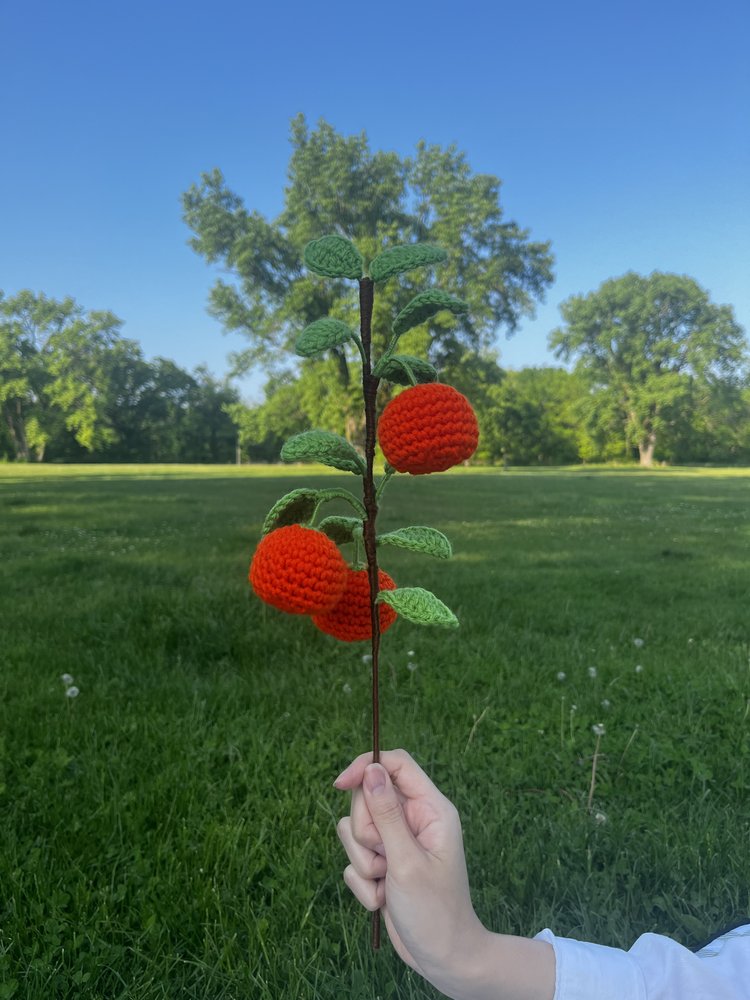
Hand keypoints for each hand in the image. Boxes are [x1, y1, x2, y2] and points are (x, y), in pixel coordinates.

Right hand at [334, 749, 486, 994]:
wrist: (441, 958)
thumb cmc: (434, 911)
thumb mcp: (407, 861)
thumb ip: (387, 814)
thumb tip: (371, 769)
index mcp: (431, 809)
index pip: (395, 764)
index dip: (366, 765)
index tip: (340, 783)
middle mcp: (413, 820)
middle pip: (367, 797)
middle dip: (365, 832)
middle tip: (384, 859)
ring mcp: (396, 843)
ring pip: (355, 830)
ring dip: (363, 862)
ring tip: (386, 883)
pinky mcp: (382, 864)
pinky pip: (353, 859)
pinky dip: (363, 883)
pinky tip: (384, 900)